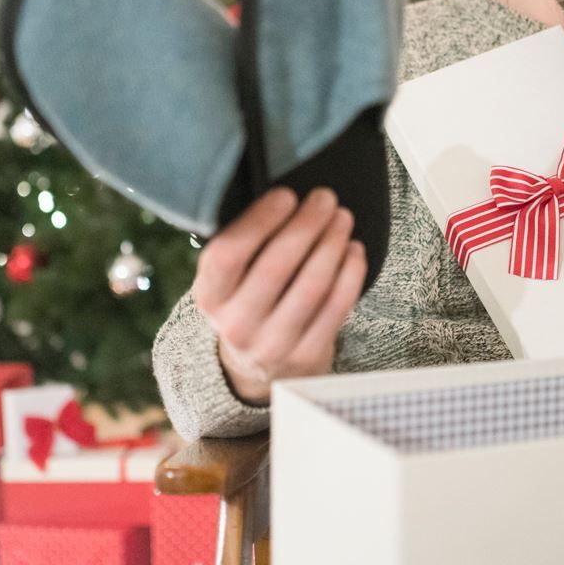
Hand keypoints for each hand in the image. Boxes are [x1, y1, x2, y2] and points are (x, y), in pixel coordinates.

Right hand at [193, 186, 367, 404]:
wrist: (258, 369)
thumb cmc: (247, 302)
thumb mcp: (227, 281)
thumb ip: (244, 244)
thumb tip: (284, 195)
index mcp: (209, 296)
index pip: (228, 253)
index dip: (259, 221)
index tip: (286, 195)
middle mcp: (235, 325)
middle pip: (276, 266)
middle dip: (306, 225)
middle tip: (325, 198)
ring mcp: (272, 345)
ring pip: (312, 285)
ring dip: (332, 244)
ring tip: (342, 218)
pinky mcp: (307, 356)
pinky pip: (336, 307)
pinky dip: (350, 273)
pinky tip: (354, 250)